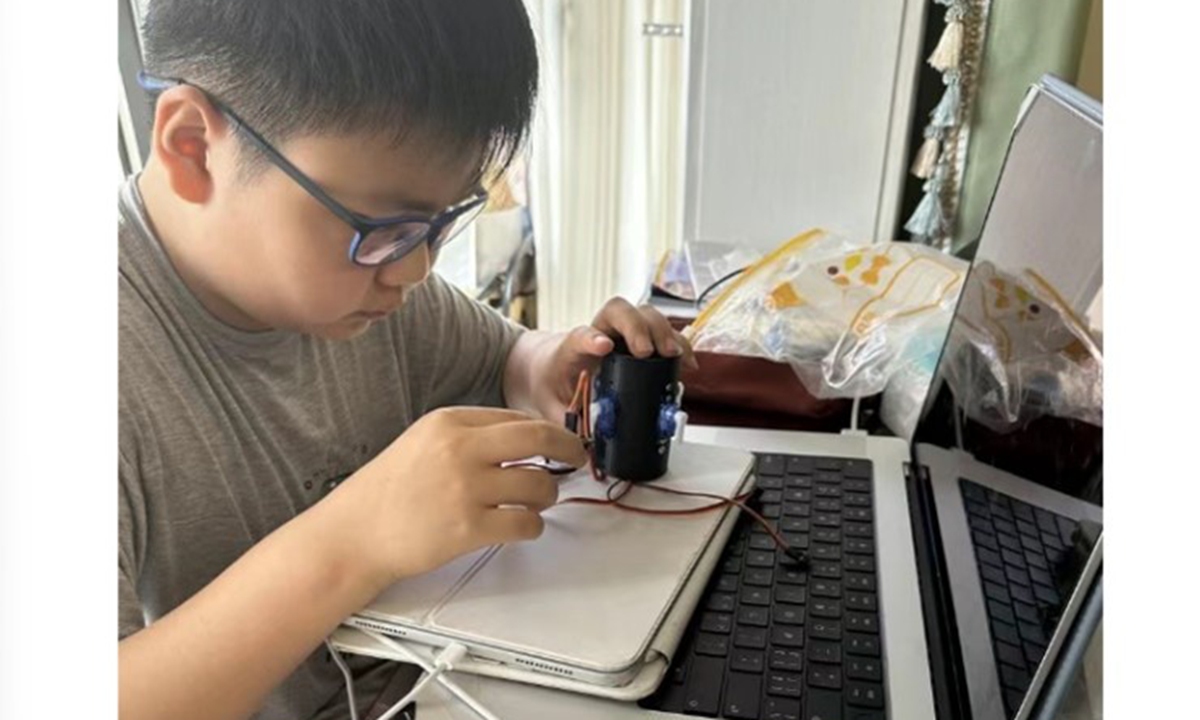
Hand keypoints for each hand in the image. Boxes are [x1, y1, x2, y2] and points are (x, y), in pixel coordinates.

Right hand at [338, 407, 587, 583]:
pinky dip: (534, 526)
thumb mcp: (424, 441)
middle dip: (568, 449)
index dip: (547, 432)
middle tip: (577, 459)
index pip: (517, 418)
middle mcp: (460, 449)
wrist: (354, 533)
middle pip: (539, 440)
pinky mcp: (468, 528)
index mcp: (449, 422)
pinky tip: (525, 526)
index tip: (560, 441)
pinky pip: (526, 524)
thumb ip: (469, 436)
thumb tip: (523, 440)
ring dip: (548, 495)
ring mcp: (465, 489)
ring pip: (539, 485)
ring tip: (539, 501)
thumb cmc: (388, 491)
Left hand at [535, 298, 697, 421]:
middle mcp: (599, 332)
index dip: (592, 339)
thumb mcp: (552, 406)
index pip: (581, 335)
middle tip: (647, 352)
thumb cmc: (553, 381)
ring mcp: (622, 333)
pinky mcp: (641, 341)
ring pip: (644, 315)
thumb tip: (587, 448)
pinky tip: (687, 362)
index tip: (603, 346)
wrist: (550, 365)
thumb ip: (568, 426)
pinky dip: (679, 344)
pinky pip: (663, 333)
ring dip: (663, 332)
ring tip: (673, 355)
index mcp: (572, 348)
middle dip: (637, 327)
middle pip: (618, 311)